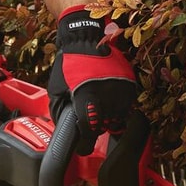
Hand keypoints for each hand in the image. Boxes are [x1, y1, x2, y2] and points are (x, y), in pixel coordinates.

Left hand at [46, 6, 137, 154]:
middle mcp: (108, 94)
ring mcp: (121, 88)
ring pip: (120, 118)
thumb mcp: (56, 88)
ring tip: (100, 114)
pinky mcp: (130, 84)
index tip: (83, 146)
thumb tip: (64, 130)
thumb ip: (59, 111)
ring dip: (109, 121)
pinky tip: (108, 104)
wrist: (86, 38)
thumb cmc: (69, 63)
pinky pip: (127, 106)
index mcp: (88, 96)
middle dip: (97, 129)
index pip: (91, 129)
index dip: (86, 142)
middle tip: (89, 125)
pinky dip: (119, 109)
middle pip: (106, 126)